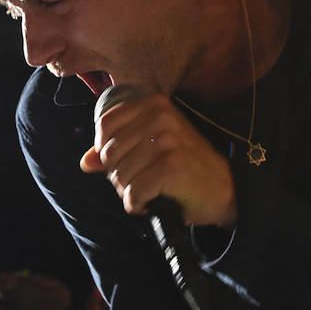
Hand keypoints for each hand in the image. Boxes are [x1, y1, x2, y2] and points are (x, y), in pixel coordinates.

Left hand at [80, 92, 236, 227]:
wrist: (225, 188)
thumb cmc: (186, 167)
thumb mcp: (152, 148)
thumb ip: (117, 150)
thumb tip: (85, 162)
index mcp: (153, 104)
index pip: (105, 126)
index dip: (107, 152)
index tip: (127, 163)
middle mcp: (160, 116)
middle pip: (109, 154)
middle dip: (119, 176)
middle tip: (142, 181)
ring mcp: (166, 140)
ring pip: (119, 176)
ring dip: (130, 192)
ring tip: (150, 191)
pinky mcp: (171, 166)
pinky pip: (134, 193)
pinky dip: (138, 205)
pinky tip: (153, 202)